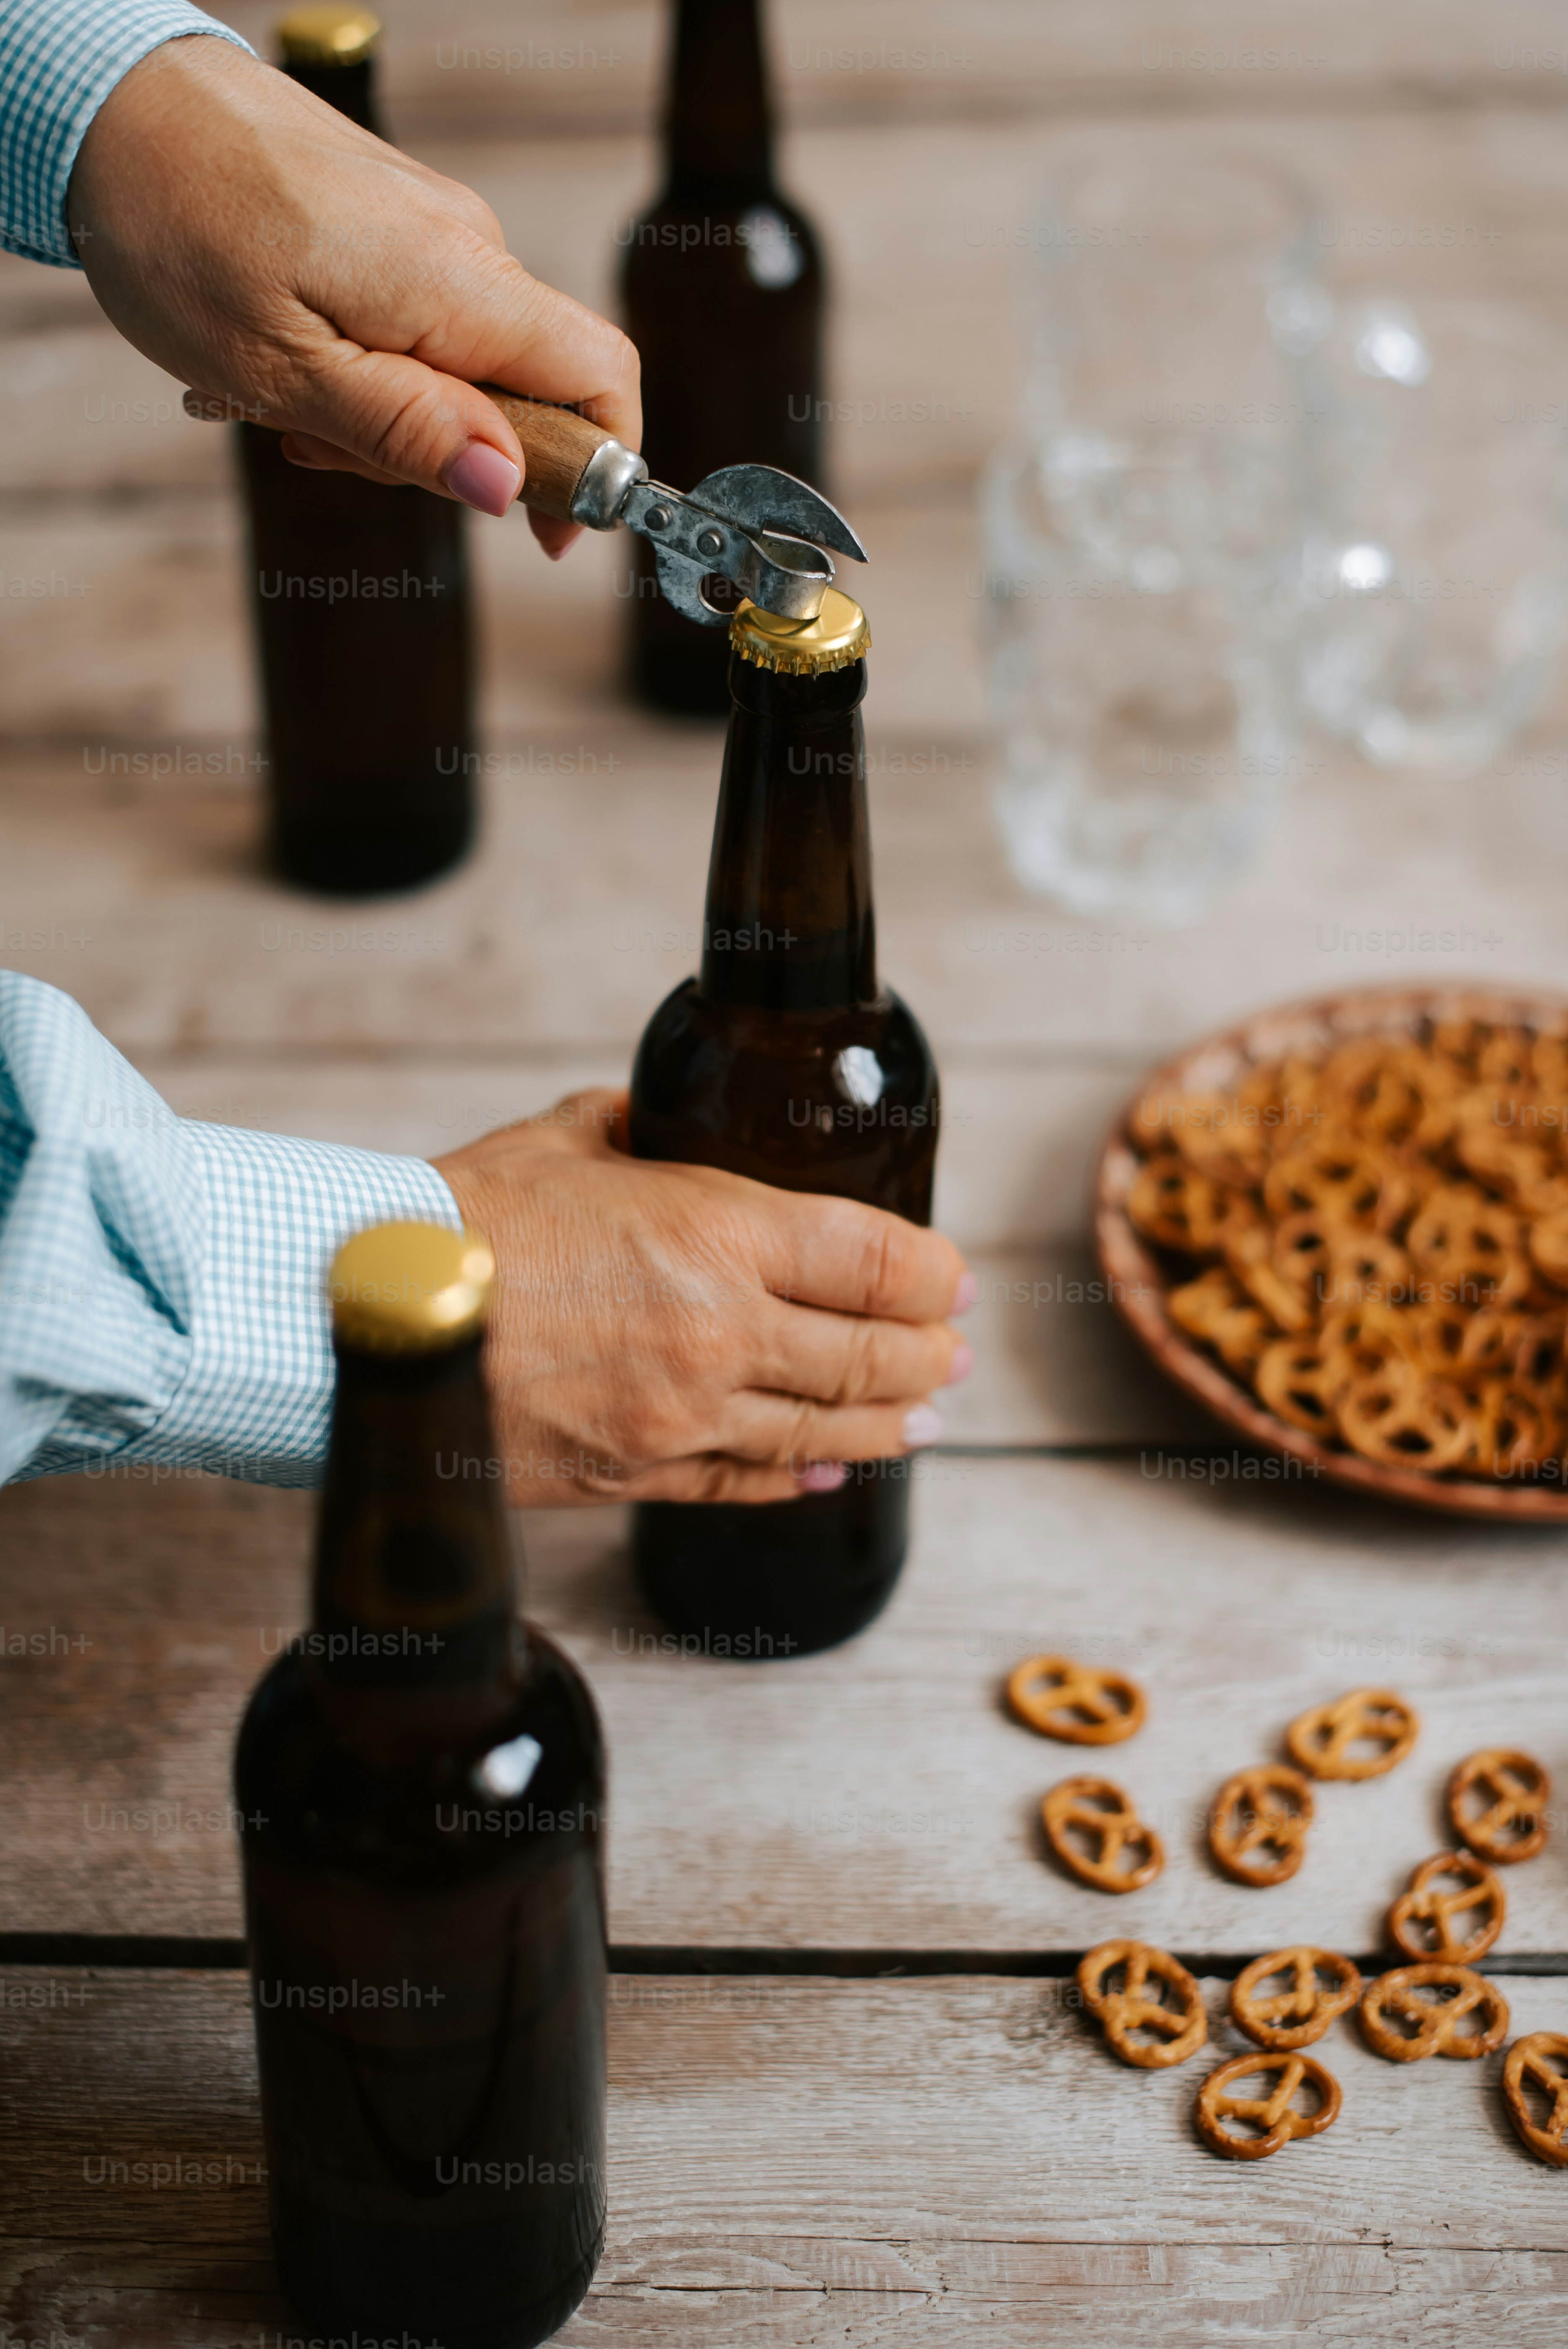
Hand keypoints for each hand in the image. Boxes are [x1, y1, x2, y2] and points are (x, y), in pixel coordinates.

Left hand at [66, 36, 637, 557]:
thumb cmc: (179, 227)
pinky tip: (288, 360)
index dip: (594, 468)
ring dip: (385, 415)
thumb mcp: (285, 367)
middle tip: (328, 452)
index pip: (601, 377)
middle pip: (526, 394)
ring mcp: (434, 231)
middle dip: (443, 454)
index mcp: (459, 283)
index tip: (543, 534)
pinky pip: (416, 326)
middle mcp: (468, 248)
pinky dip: (363, 366)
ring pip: (461, 369)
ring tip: (285, 400)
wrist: (114, 105)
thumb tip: (505, 486)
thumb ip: (406, 430)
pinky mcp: (396, 225)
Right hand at [433, 1091, 972, 1507]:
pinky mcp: (628, 1475)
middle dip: (927, 1354)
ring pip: (820, 1431)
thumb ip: (642, 1133)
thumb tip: (668, 1129)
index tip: (952, 1278)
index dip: (932, 1275)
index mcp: (716, 1234)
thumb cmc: (460, 1214)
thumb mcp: (569, 1138)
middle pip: (868, 1356)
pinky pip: (739, 1485)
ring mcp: (677, 1416)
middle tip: (952, 1352)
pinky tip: (830, 1469)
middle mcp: (717, 1333)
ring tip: (924, 1418)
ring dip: (887, 1423)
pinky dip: (798, 1478)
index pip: (874, 1261)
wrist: (367, 1312)